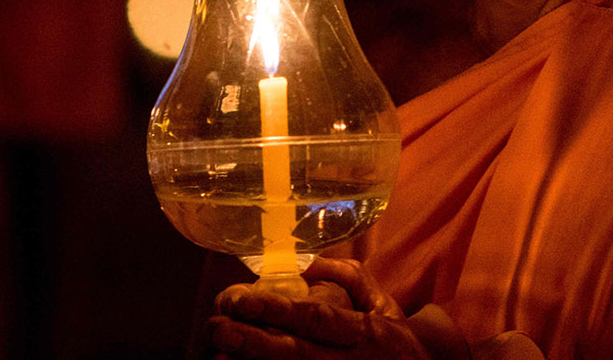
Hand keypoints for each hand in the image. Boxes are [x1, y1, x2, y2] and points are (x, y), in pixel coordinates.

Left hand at [206, 258, 467, 359]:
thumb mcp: (382, 304)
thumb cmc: (395, 340)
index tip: (244, 299)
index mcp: (363, 332)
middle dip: (252, 341)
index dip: (278, 310)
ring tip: (217, 353)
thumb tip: (308, 262)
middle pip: (294, 354)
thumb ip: (349, 277)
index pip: (316, 319)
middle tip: (217, 327)